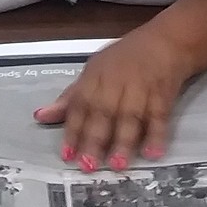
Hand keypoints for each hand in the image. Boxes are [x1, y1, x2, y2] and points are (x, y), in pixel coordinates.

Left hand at [33, 26, 193, 171]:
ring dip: (124, 141)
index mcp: (95, 76)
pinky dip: (156, 134)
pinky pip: (159, 115)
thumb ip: (70, 97)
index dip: (73, 130)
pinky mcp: (163, 93)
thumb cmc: (125, 59)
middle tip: (88, 165)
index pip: (80, 104)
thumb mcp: (94, 71)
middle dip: (95, 139)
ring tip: (117, 164)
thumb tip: (40, 116)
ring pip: (130, 116)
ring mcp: (141, 86)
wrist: (166, 40)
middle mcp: (116, 81)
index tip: (67, 155)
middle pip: (104, 111)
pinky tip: (152, 153)